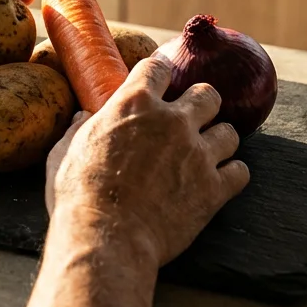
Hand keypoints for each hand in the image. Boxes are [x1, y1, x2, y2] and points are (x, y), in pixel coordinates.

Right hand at [44, 56, 249, 267]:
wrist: (106, 238)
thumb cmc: (79, 195)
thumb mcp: (66, 152)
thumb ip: (80, 128)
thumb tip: (83, 117)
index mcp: (134, 104)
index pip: (158, 68)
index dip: (159, 74)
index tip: (160, 83)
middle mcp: (172, 121)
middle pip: (207, 94)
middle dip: (201, 104)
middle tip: (190, 120)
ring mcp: (197, 154)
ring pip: (229, 132)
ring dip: (218, 141)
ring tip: (205, 154)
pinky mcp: (214, 188)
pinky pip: (240, 172)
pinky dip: (231, 176)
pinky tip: (218, 182)